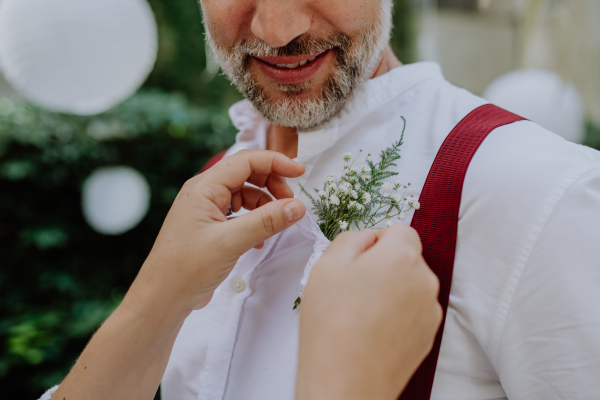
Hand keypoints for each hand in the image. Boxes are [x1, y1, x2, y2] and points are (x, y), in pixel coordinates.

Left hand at [127, 149, 305, 314]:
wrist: (162, 298)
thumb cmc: (186, 269)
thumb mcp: (230, 242)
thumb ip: (266, 222)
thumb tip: (297, 206)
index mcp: (204, 187)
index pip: (246, 161)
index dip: (275, 162)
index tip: (300, 172)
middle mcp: (204, 193)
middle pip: (247, 174)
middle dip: (272, 183)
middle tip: (291, 203)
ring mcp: (207, 210)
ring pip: (245, 194)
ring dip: (265, 204)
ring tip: (279, 222)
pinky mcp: (211, 227)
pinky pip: (239, 213)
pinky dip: (255, 219)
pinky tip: (262, 238)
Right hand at [296, 226, 441, 399]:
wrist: (346, 382)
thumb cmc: (332, 324)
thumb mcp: (327, 265)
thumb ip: (352, 238)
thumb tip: (368, 239)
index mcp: (401, 256)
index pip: (400, 230)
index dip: (376, 242)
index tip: (358, 262)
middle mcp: (425, 280)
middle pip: (407, 258)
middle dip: (384, 266)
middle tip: (354, 289)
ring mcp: (430, 309)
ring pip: (410, 285)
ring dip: (392, 290)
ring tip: (362, 314)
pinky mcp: (430, 334)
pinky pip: (414, 310)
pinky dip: (398, 314)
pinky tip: (374, 329)